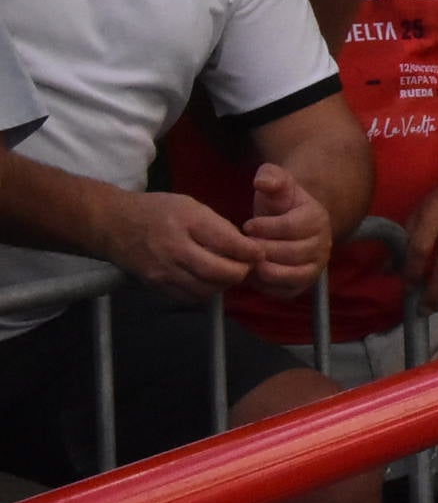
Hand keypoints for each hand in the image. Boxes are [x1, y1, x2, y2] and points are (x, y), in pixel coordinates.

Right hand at [101, 190, 261, 300]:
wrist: (113, 225)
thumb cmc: (157, 210)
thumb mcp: (190, 205)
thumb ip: (216, 226)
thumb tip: (244, 247)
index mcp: (187, 222)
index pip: (227, 242)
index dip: (249, 251)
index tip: (260, 252)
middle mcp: (175, 249)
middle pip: (217, 271)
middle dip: (240, 272)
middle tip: (249, 267)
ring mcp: (163, 270)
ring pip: (205, 288)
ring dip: (224, 284)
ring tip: (231, 273)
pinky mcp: (156, 285)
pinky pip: (189, 296)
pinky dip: (206, 292)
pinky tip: (210, 281)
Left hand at [239, 163, 334, 298]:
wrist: (290, 222)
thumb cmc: (279, 204)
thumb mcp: (277, 183)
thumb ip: (270, 176)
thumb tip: (263, 182)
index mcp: (317, 217)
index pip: (291, 226)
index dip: (265, 228)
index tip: (247, 225)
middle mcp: (323, 243)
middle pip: (290, 252)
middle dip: (262, 249)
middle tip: (245, 245)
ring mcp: (317, 265)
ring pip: (289, 273)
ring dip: (264, 268)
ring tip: (249, 259)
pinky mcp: (306, 283)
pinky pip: (286, 290)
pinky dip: (267, 285)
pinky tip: (255, 273)